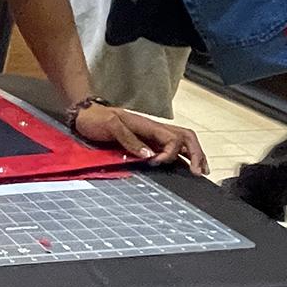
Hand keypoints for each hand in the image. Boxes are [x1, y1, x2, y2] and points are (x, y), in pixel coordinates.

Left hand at [74, 104, 208, 175]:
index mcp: (148, 125)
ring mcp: (153, 136)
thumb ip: (128, 139)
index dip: (169, 153)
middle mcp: (154, 130)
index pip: (173, 138)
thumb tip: (149, 155)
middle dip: (196, 154)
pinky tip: (186, 167)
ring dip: (194, 155)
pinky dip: (182, 157)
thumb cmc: (96, 118)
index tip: (156, 164)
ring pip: (183, 142)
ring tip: (200, 171)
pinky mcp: (148, 142)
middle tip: (198, 172)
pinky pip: (171, 148)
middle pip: (186, 137)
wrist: (85, 114)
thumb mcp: (109, 125)